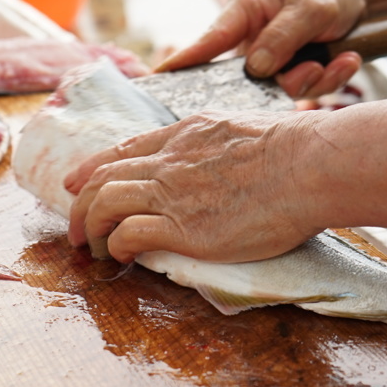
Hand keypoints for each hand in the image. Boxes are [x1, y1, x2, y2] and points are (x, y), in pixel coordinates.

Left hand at [64, 110, 323, 262]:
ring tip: (91, 249)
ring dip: (91, 227)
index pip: (126, 148)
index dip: (93, 166)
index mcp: (187, 134)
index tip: (76, 180)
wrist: (310, 165)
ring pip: (105, 202)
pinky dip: (116, 245)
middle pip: (103, 177)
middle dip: (81, 204)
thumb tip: (228, 158)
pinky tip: (121, 257)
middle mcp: (171, 161)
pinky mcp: (183, 228)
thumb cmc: (298, 150)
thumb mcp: (245, 129)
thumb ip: (222, 145)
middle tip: (76, 228)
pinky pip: (128, 234)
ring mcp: (174, 193)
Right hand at [158, 0, 368, 98]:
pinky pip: (302, 90)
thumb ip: (282, 37)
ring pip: (278, 88)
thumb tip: (254, 68)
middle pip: (247, 75)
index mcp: (244, 7)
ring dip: (312, 80)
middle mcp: (250, 35)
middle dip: (284, 79)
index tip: (159, 76)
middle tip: (313, 68)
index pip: (210, 38)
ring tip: (339, 58)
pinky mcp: (288, 71)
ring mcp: (268, 56)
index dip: (185, 59)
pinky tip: (347, 60)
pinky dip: (328, 79)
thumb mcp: (312, 8)